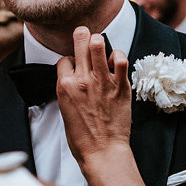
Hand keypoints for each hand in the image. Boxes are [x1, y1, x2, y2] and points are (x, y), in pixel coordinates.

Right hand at [56, 26, 131, 165]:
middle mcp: (82, 80)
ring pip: (99, 44)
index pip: (64, 59)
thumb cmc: (83, 137)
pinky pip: (121, 60)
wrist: (102, 151)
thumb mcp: (65, 110)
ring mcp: (102, 81)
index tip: (75, 66)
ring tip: (100, 45)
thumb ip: (69, 90)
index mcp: (64, 86)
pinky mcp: (120, 86)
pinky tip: (116, 62)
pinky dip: (119, 56)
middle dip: (82, 35)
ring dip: (99, 41)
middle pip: (80, 41)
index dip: (70, 60)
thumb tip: (73, 77)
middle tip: (86, 36)